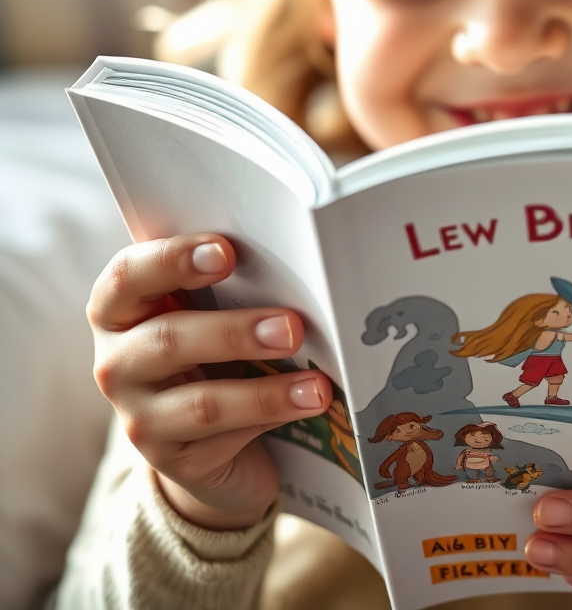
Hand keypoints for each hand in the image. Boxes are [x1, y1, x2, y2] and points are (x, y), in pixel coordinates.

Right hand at [88, 234, 331, 530]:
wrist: (208, 440)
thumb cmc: (212, 352)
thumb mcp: (209, 314)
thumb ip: (228, 288)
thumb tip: (294, 273)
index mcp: (120, 311)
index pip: (127, 277)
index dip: (172, 260)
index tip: (226, 252)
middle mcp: (117, 363)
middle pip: (168, 340)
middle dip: (235, 331)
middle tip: (291, 326)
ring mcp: (139, 417)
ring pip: (201, 403)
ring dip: (265, 392)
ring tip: (314, 385)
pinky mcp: (170, 459)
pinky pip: (225, 438)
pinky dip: (272, 418)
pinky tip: (307, 406)